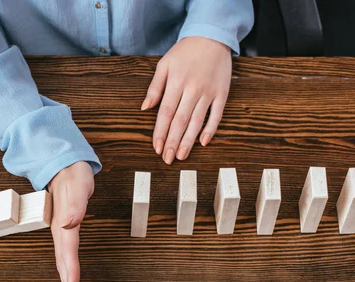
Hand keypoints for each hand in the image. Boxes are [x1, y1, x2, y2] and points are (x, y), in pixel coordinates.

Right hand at [47, 161, 93, 281]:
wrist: (63, 166)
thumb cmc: (73, 175)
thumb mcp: (77, 186)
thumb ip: (74, 205)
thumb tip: (69, 224)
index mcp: (64, 225)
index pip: (68, 254)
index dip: (70, 274)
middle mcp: (61, 231)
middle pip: (64, 263)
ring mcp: (61, 232)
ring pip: (63, 261)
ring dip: (66, 281)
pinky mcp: (64, 230)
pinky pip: (66, 254)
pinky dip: (68, 269)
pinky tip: (69, 278)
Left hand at [141, 36, 231, 163]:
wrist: (212, 37)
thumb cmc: (185, 52)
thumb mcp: (164, 65)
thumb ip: (154, 87)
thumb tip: (145, 108)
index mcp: (176, 82)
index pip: (166, 113)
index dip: (161, 132)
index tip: (157, 147)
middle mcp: (192, 89)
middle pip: (180, 121)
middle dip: (173, 142)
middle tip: (168, 159)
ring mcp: (208, 92)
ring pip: (197, 121)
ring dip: (189, 140)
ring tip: (182, 156)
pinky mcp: (222, 93)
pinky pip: (216, 115)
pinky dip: (210, 129)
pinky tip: (203, 142)